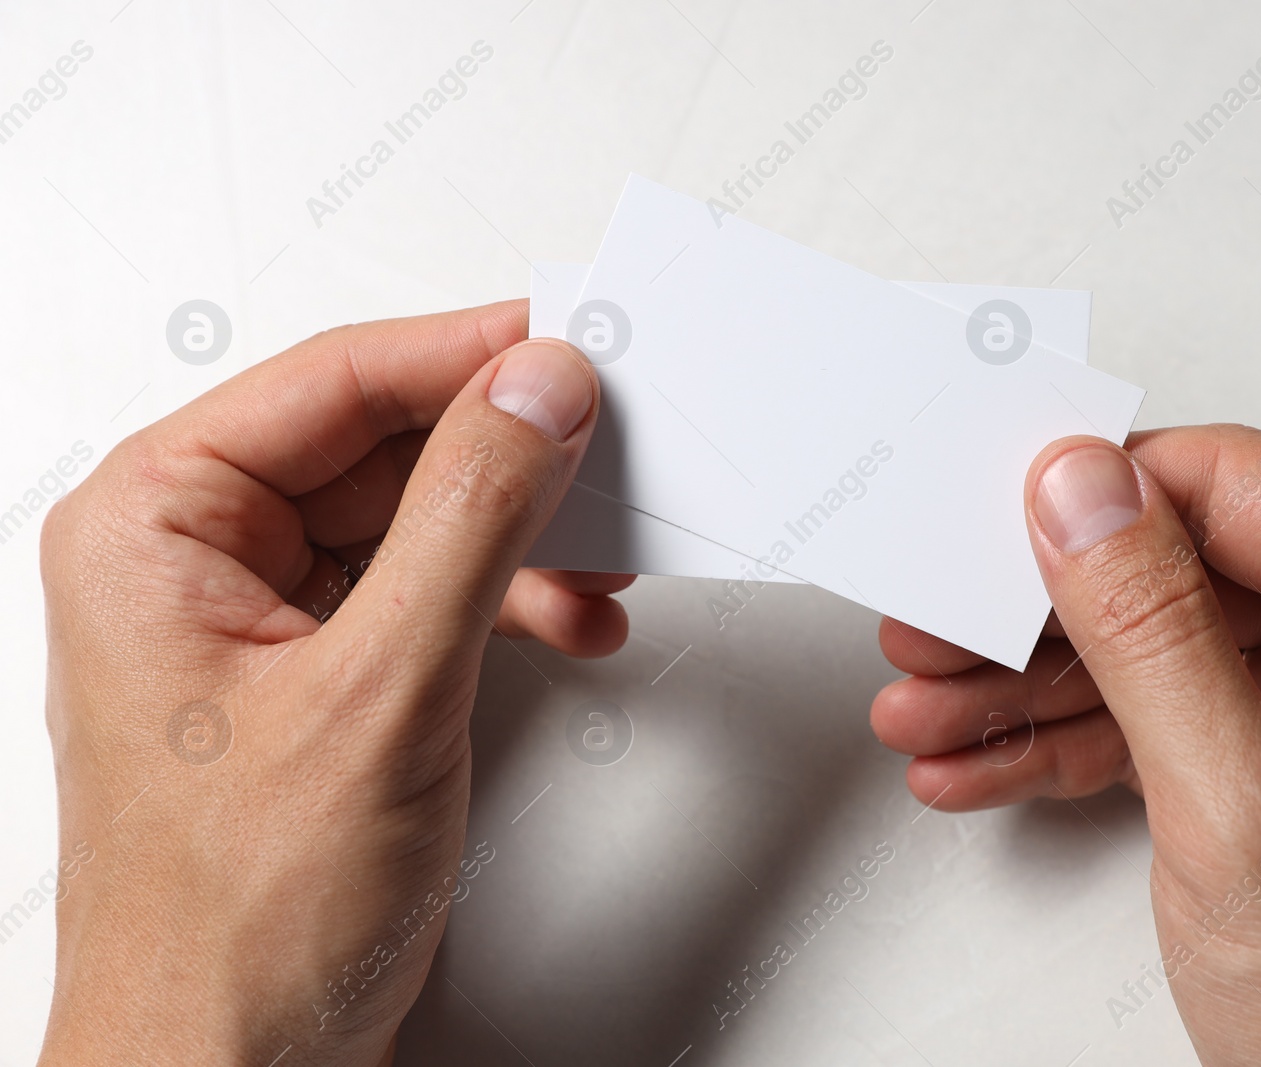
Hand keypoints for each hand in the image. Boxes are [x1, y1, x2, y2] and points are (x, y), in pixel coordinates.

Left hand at [38, 302, 630, 1064]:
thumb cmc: (239, 925)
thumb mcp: (381, 693)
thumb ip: (470, 521)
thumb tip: (536, 392)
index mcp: (154, 526)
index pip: (334, 383)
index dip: (465, 355)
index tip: (572, 345)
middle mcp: (196, 557)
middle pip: (382, 442)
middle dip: (509, 460)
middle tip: (610, 449)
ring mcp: (258, 616)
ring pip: (417, 516)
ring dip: (522, 535)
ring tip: (603, 560)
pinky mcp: (319, 672)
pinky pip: (425, 588)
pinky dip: (508, 599)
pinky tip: (570, 623)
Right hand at [871, 424, 1260, 1063]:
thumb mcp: (1245, 812)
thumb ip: (1152, 636)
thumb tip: (1081, 494)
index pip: (1230, 485)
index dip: (1095, 497)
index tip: (987, 519)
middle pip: (1171, 569)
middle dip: (1034, 616)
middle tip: (932, 629)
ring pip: (1146, 650)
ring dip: (1024, 686)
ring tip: (927, 713)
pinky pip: (1152, 722)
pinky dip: (1059, 744)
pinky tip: (979, 763)